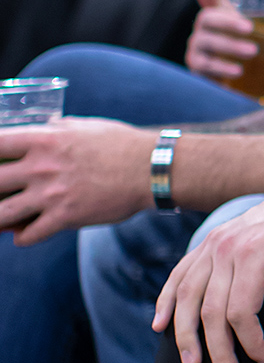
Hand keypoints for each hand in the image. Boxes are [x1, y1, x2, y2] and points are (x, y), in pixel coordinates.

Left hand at [0, 118, 150, 241]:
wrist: (149, 170)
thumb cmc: (120, 143)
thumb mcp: (83, 125)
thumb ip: (57, 127)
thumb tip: (44, 125)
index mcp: (43, 139)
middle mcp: (40, 167)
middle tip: (0, 192)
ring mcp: (51, 194)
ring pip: (2, 213)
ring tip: (2, 218)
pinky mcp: (65, 218)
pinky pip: (29, 235)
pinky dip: (22, 237)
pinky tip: (22, 235)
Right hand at [153, 179, 263, 362]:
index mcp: (254, 251)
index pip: (240, 311)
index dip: (252, 345)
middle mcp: (225, 247)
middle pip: (209, 309)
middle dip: (218, 351)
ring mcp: (212, 244)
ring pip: (186, 295)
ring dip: (185, 334)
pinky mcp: (207, 245)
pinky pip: (179, 275)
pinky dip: (167, 300)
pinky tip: (160, 325)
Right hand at [186, 0, 261, 82]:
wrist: (242, 79)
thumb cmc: (252, 46)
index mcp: (219, 11)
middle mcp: (204, 26)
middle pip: (206, 17)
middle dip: (228, 22)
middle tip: (250, 28)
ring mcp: (197, 46)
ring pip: (207, 40)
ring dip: (230, 45)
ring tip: (253, 52)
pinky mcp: (197, 66)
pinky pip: (206, 64)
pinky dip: (222, 67)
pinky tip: (238, 71)